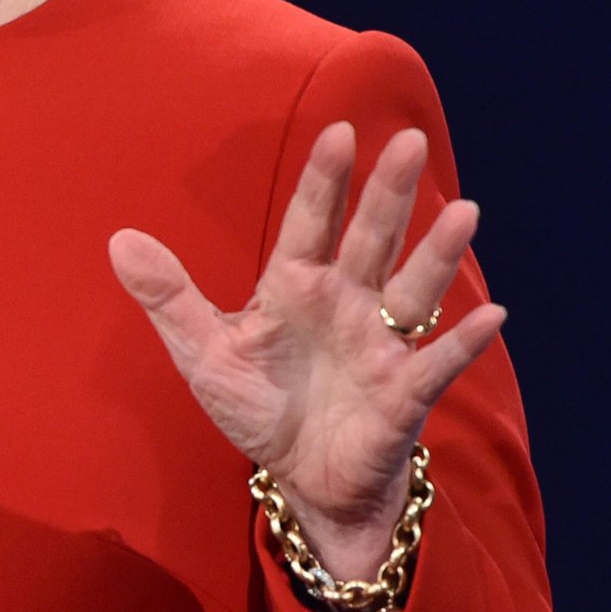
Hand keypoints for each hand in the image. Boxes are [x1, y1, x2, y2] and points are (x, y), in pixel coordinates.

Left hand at [107, 122, 506, 578]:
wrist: (301, 480)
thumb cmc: (259, 407)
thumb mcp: (204, 352)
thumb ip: (168, 296)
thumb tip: (118, 240)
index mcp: (295, 287)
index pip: (310, 223)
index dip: (326, 181)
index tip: (341, 132)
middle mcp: (345, 304)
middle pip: (370, 240)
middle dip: (390, 194)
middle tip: (412, 140)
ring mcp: (379, 345)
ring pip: (412, 289)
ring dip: (437, 254)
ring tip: (464, 212)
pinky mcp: (404, 394)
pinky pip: (436, 363)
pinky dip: (463, 343)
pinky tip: (492, 316)